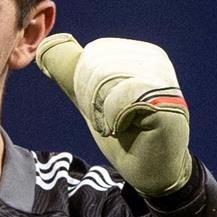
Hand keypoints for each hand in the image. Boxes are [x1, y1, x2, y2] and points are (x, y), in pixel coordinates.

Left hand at [34, 33, 191, 195]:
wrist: (150, 171)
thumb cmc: (125, 135)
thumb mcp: (92, 97)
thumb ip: (73, 72)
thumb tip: (49, 45)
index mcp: (140, 53)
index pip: (93, 54)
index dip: (86, 86)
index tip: (105, 108)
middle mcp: (155, 60)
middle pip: (97, 65)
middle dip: (93, 100)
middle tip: (112, 120)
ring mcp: (164, 80)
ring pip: (106, 80)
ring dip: (103, 112)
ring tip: (119, 125)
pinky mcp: (167, 103)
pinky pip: (120, 101)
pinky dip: (114, 121)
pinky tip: (130, 130)